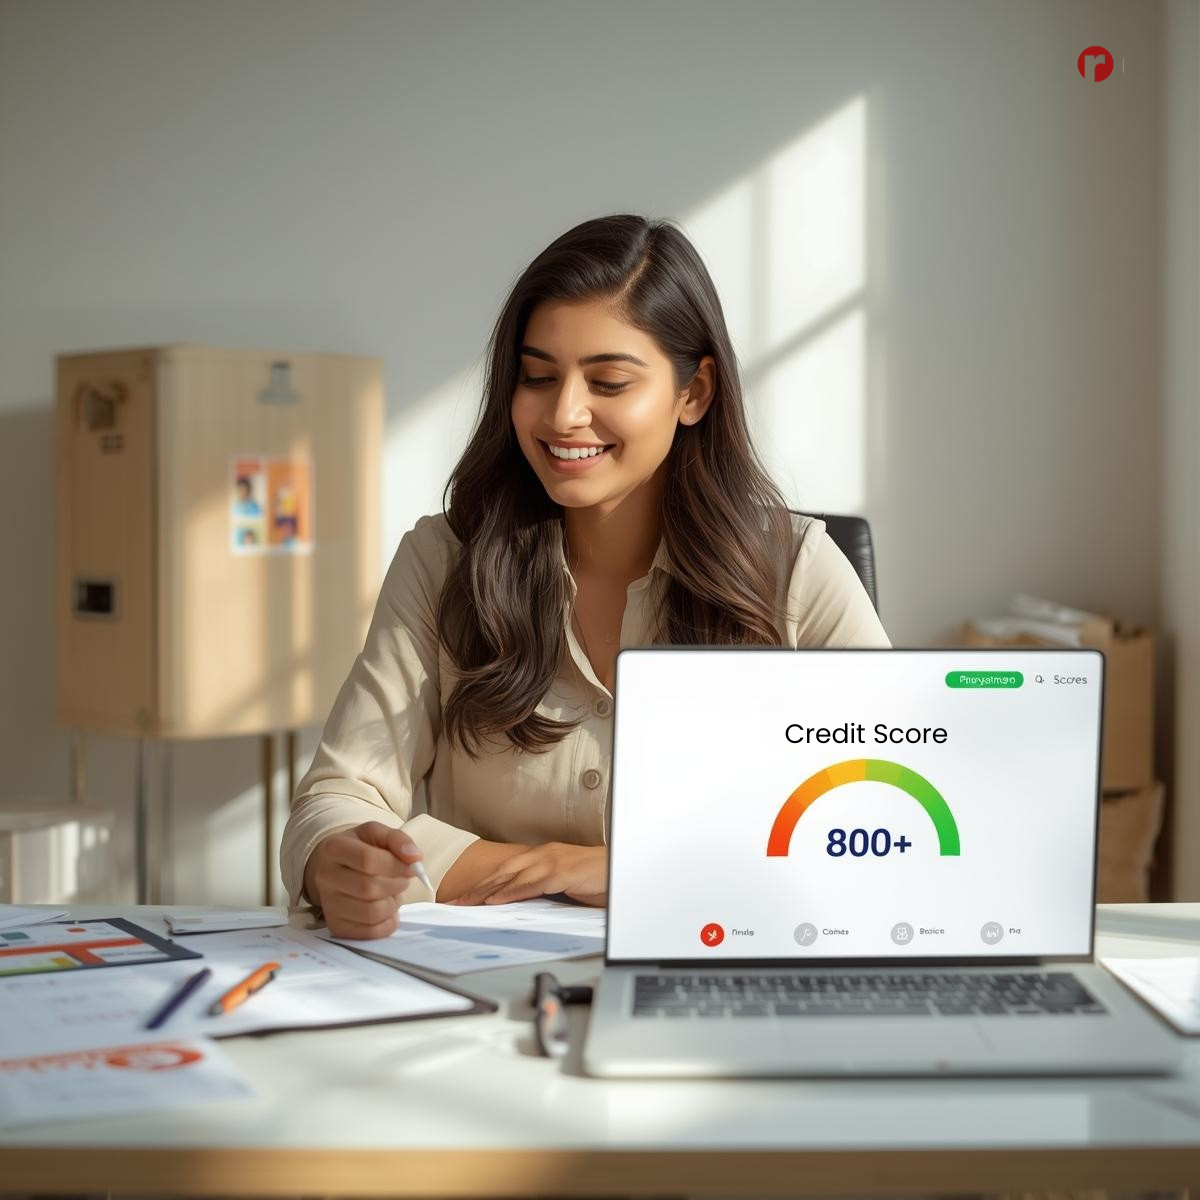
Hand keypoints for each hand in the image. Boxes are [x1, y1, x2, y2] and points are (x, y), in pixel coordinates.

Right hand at [304, 821, 424, 938]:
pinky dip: (388, 923)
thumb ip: (397, 839)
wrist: (332, 868)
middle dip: (397, 885)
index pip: (368, 860)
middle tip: (403, 880)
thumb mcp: (376, 833)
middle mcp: (325, 877)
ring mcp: (329, 905)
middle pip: (370, 888)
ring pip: (371, 913)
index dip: (397, 865)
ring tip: (392, 893)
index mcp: (333, 849)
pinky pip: (371, 933)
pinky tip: (385, 908)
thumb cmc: (358, 849)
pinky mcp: (337, 927)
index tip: (411, 867)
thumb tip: (415, 857)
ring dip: (392, 904)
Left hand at [449, 843, 606, 906]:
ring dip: (487, 890)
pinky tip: (495, 900)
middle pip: (503, 871)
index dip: (485, 883)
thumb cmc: (597, 878)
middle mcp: (544, 854)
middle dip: (478, 887)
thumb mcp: (565, 884)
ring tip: (467, 903)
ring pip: (512, 876)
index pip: (507, 870)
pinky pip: (531, 884)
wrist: (623, 868)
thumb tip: (524, 904)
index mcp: (544, 855)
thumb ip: (545, 890)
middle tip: (456, 901)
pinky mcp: (562, 871)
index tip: (465, 897)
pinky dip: (511, 892)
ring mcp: (553, 861)